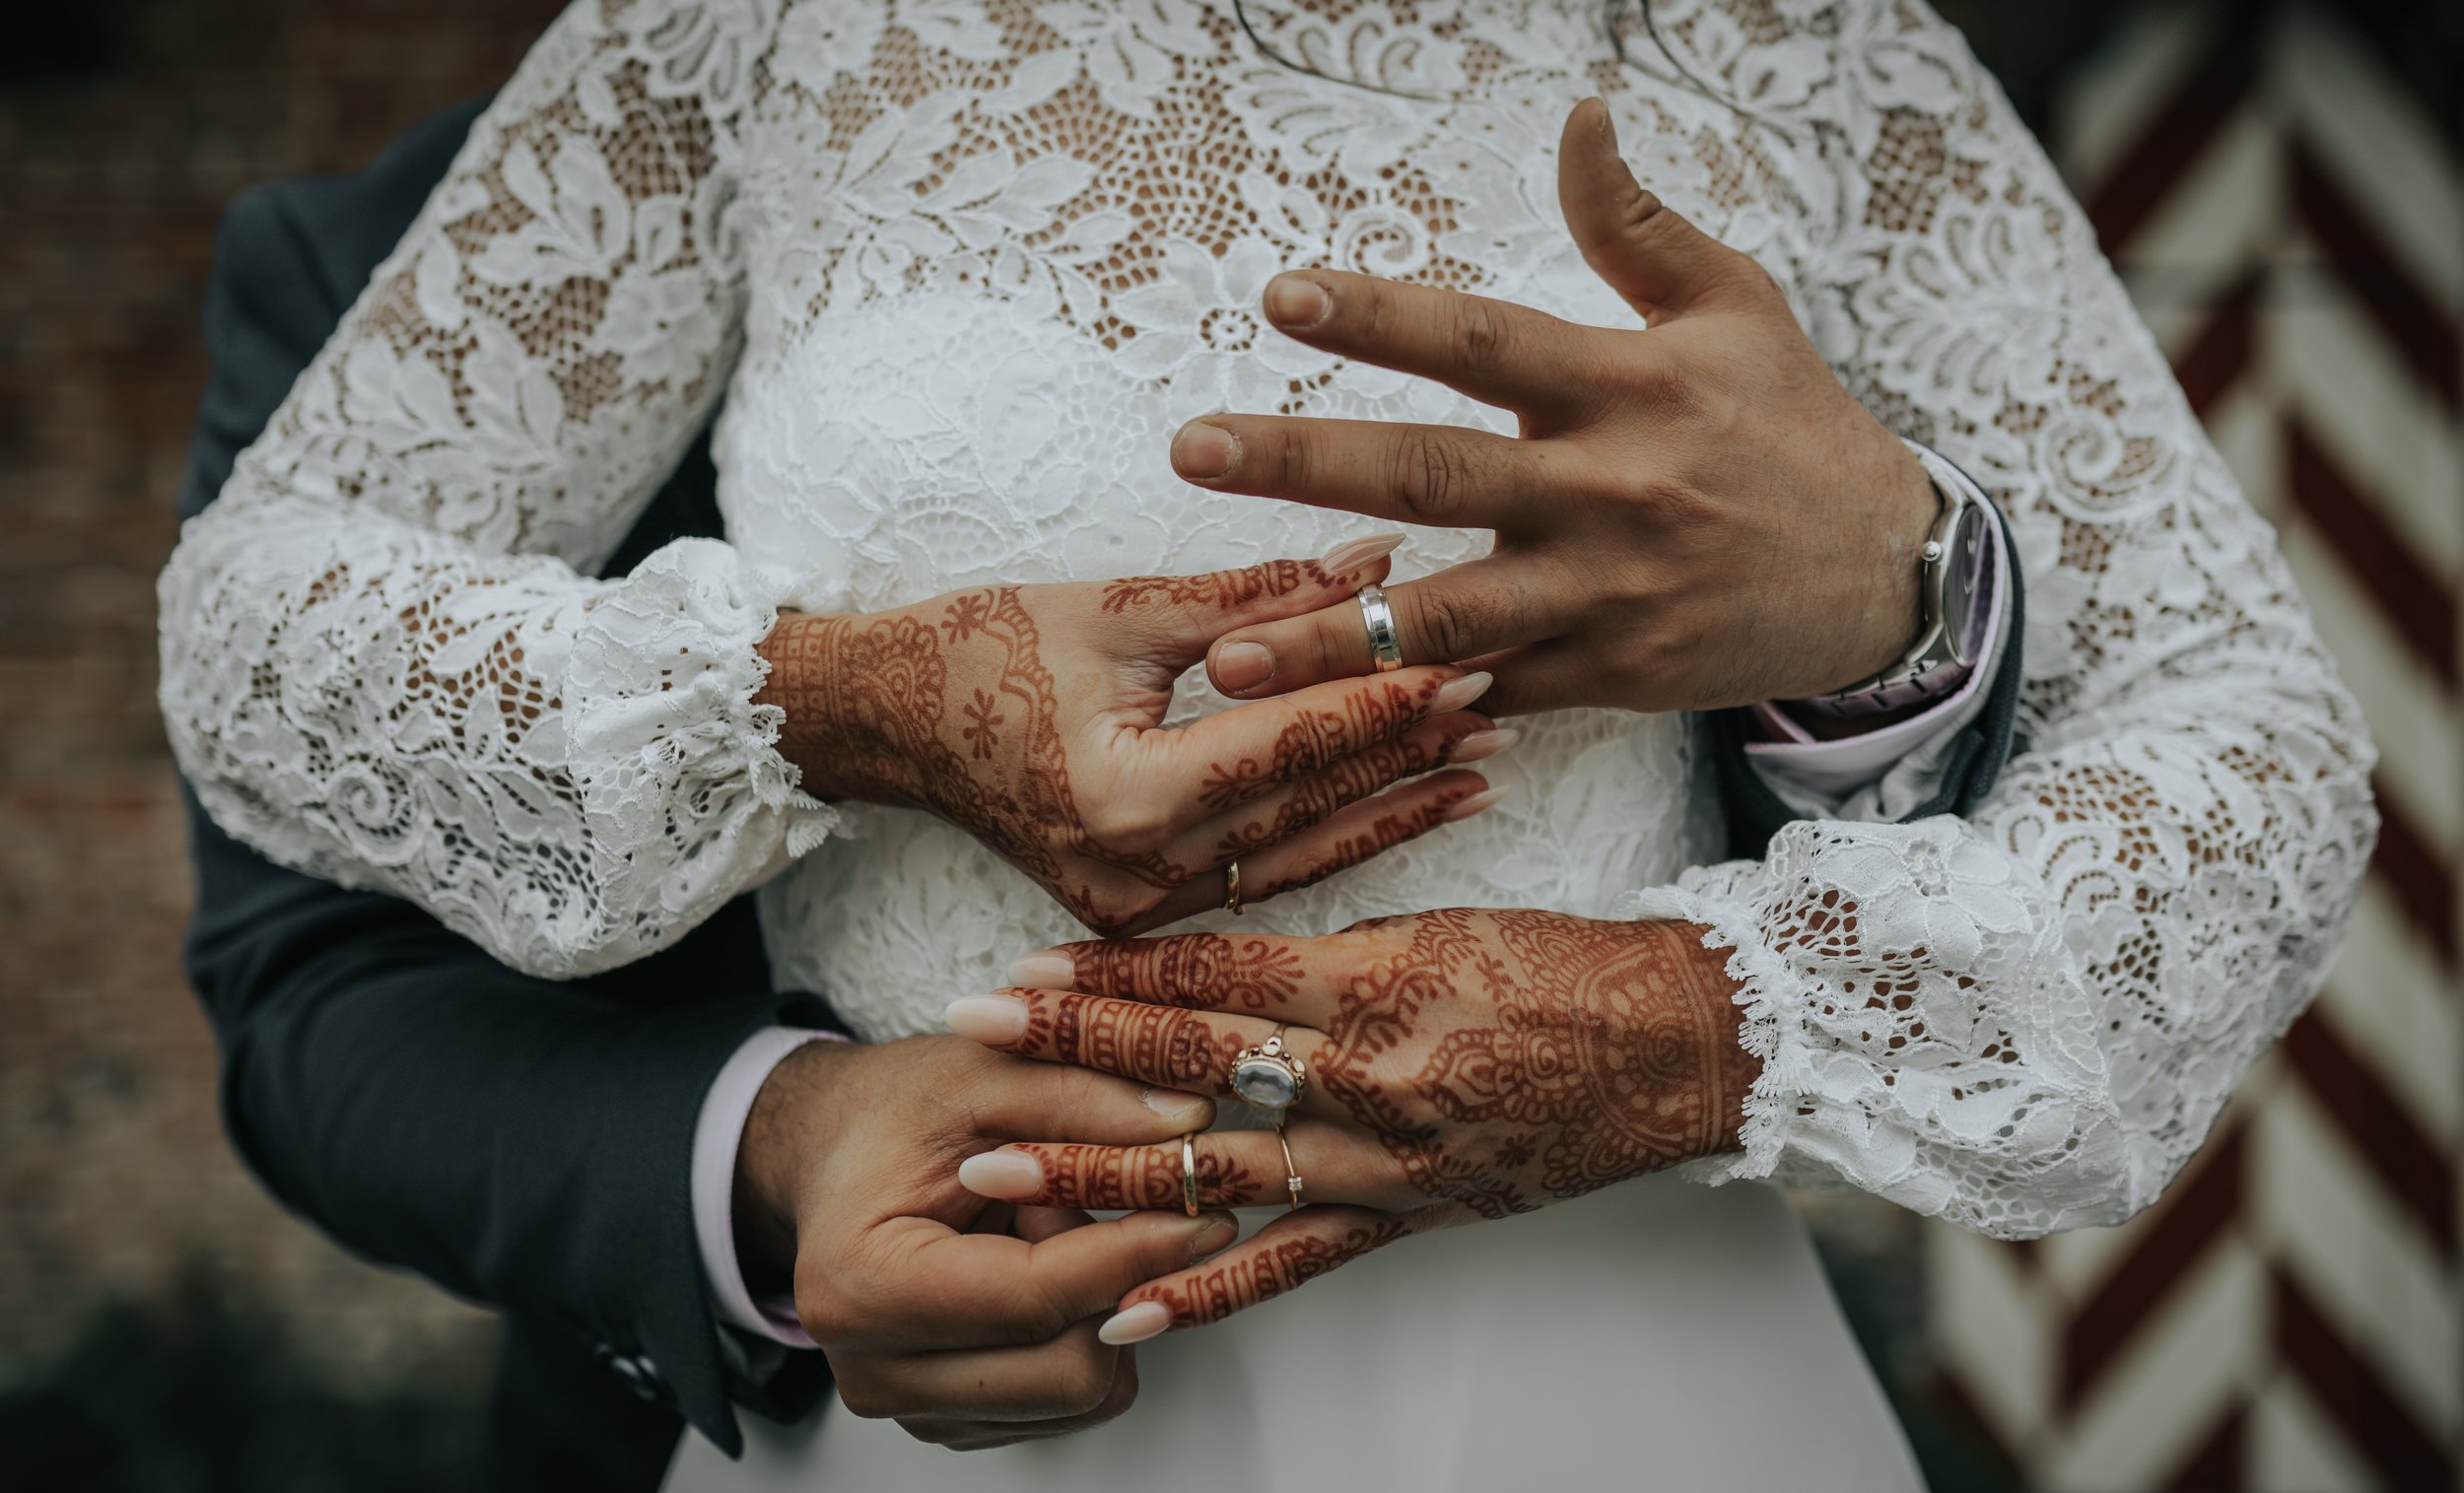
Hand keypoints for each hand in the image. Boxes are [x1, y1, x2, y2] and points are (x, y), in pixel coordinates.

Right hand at [733, 1037, 1237, 1448]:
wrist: (840, 1152)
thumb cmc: (896, 1114)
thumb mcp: (983, 1074)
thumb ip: (1082, 1095)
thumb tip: (1190, 1126)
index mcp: (861, 1286)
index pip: (1035, 1299)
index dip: (1132, 1255)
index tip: (1202, 1212)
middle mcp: (873, 1369)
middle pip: (1066, 1369)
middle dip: (1117, 1284)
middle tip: (1109, 1201)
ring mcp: (912, 1407)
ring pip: (1080, 1393)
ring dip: (1104, 1307)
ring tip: (1054, 1223)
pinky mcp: (952, 1420)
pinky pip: (1069, 1400)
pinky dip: (1086, 1332)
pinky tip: (1046, 1264)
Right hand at [756, 546, 1507, 935]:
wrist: (890, 721)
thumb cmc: (983, 650)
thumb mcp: (1122, 609)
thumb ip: (1257, 596)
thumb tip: (1377, 560)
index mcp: (1128, 797)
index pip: (1290, 745)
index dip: (1382, 699)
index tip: (1467, 654)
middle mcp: (1139, 874)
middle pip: (1311, 808)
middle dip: (1409, 751)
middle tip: (1501, 698)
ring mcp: (1140, 906)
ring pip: (1302, 857)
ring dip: (1395, 806)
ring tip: (1484, 762)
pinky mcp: (1143, 909)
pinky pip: (1265, 875)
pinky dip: (1337, 835)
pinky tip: (1407, 807)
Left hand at [941, 910, 1755, 1335]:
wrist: (1678, 1050)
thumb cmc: (1565, 967)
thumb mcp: (1436, 921)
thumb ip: (1319, 951)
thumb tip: (1202, 958)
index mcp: (1371, 981)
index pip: (1208, 972)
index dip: (1104, 973)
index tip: (1019, 968)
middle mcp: (1364, 1075)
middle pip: (1186, 1063)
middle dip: (1065, 1053)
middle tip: (963, 1039)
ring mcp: (1381, 1160)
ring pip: (1215, 1168)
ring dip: (1096, 1172)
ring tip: (996, 1175)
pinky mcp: (1405, 1218)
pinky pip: (1293, 1263)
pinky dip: (1205, 1288)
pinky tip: (1123, 1309)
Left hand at [1171, 97, 1939, 716]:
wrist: (1886, 575)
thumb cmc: (1793, 426)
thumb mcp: (1734, 306)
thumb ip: (1635, 224)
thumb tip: (1579, 114)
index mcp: (1630, 386)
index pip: (1483, 342)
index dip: (1381, 317)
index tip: (1282, 297)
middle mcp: (1611, 490)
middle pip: (1438, 476)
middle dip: (1306, 464)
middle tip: (1195, 449)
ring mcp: (1608, 594)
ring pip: (1450, 617)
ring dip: (1333, 637)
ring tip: (1227, 654)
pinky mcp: (1612, 675)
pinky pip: (1497, 691)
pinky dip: (1414, 704)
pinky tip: (1321, 723)